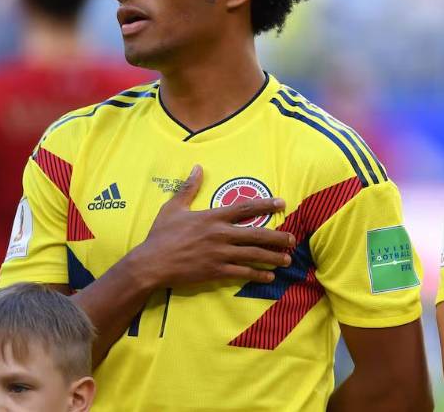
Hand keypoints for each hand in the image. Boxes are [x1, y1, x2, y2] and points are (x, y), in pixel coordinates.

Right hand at [129, 165, 294, 287]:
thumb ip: (189, 188)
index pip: (245, 207)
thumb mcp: (173, 207)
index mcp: (213, 217)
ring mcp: (219, 254)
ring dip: (272, 257)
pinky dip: (257, 275)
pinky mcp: (216, 271)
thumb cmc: (161, 235)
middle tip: (293, 239)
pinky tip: (269, 276)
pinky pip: (242, 273)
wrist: (150, 263)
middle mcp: (220, 234)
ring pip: (253, 254)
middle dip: (278, 236)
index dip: (266, 204)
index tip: (283, 203)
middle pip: (257, 233)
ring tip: (287, 259)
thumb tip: (198, 167)